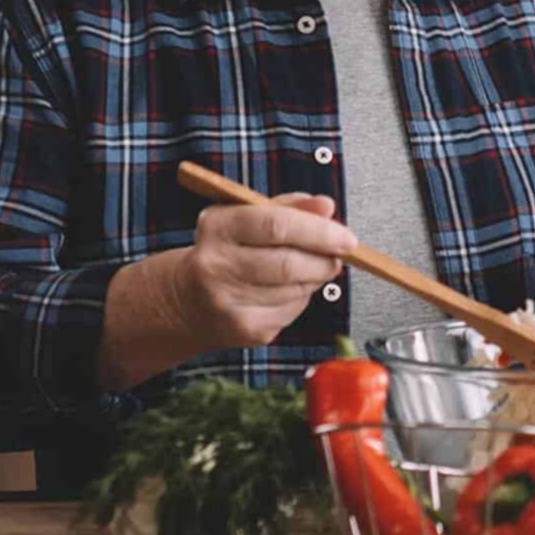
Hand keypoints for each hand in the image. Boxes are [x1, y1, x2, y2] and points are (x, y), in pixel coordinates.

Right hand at [174, 193, 355, 348]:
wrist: (187, 300)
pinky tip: (286, 289)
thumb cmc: (228, 250)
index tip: (347, 237)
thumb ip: (290, 208)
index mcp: (217, 226)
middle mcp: (215, 265)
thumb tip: (326, 205)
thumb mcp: (248, 217)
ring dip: (315, 277)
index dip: (319, 232)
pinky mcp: (244, 328)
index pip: (276, 226)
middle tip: (340, 253)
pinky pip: (293, 310)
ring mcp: (227, 301)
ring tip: (309, 268)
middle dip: (325, 259)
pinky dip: (301, 297)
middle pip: (289, 264)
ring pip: (296, 289)